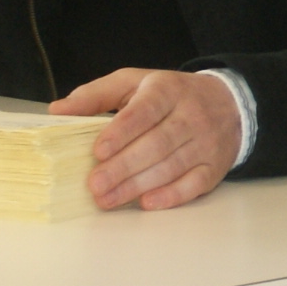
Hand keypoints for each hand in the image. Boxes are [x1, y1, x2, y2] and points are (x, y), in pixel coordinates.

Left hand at [53, 68, 243, 210]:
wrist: (229, 103)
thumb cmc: (170, 95)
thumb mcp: (134, 83)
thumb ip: (96, 95)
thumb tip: (57, 110)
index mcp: (167, 90)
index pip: (146, 110)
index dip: (122, 131)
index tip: (98, 151)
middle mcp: (191, 114)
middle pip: (157, 143)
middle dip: (124, 166)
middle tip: (95, 185)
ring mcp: (206, 142)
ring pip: (172, 166)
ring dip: (138, 186)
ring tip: (107, 199)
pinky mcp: (215, 166)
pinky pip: (195, 184)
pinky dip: (171, 195)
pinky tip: (146, 202)